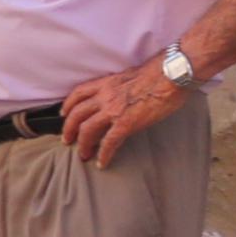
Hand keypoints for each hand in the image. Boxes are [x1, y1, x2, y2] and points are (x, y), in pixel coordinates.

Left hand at [57, 57, 190, 169]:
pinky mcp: (126, 122)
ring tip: (83, 154)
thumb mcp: (129, 76)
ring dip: (83, 144)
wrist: (171, 74)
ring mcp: (113, 110)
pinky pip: (109, 142)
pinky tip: (102, 163)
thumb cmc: (158, 73)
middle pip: (76, 114)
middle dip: (68, 129)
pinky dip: (104, 154)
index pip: (78, 94)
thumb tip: (120, 94)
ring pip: (87, 129)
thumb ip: (119, 86)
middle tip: (67, 140)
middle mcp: (104, 96)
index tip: (64, 114)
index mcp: (106, 83)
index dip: (68, 105)